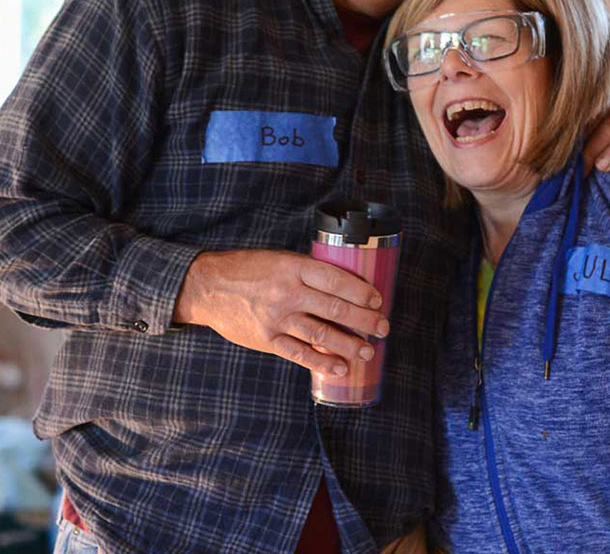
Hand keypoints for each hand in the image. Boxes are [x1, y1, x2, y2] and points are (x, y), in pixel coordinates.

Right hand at [174, 249, 388, 376]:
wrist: (207, 286)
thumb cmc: (248, 269)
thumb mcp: (280, 259)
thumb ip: (307, 273)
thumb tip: (342, 287)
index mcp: (294, 268)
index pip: (337, 280)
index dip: (361, 292)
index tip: (378, 300)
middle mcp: (288, 292)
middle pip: (336, 308)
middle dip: (365, 320)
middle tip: (383, 328)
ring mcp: (277, 318)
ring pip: (322, 333)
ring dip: (350, 344)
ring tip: (369, 351)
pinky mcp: (267, 339)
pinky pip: (300, 353)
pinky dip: (322, 361)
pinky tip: (340, 367)